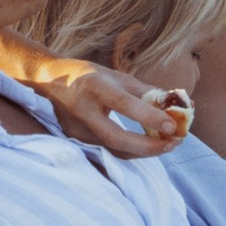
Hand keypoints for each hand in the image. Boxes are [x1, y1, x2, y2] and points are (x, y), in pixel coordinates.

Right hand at [36, 59, 190, 156]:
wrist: (48, 81)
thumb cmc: (88, 75)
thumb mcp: (116, 76)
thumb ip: (145, 92)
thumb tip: (176, 105)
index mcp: (94, 86)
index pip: (124, 104)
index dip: (149, 117)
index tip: (173, 126)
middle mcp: (83, 110)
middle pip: (117, 138)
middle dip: (149, 147)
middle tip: (174, 143)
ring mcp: (76, 129)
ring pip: (115, 150)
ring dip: (144, 150)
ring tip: (167, 145)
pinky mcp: (75, 140)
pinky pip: (108, 150)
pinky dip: (130, 150)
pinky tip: (146, 146)